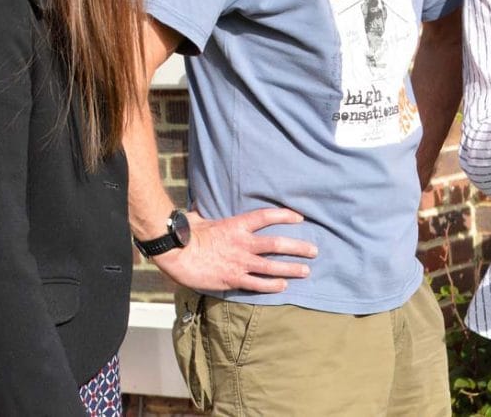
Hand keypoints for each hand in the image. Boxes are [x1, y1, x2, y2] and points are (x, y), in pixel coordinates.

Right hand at [153, 208, 317, 292]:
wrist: (176, 254)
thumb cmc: (187, 234)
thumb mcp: (201, 218)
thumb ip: (208, 213)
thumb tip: (201, 205)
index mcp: (236, 225)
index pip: (266, 216)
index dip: (284, 216)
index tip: (299, 218)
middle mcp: (243, 243)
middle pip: (277, 243)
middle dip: (298, 247)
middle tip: (314, 250)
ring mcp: (239, 262)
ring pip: (272, 266)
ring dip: (291, 268)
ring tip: (306, 270)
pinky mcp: (233, 279)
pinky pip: (257, 284)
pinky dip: (272, 285)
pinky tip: (283, 286)